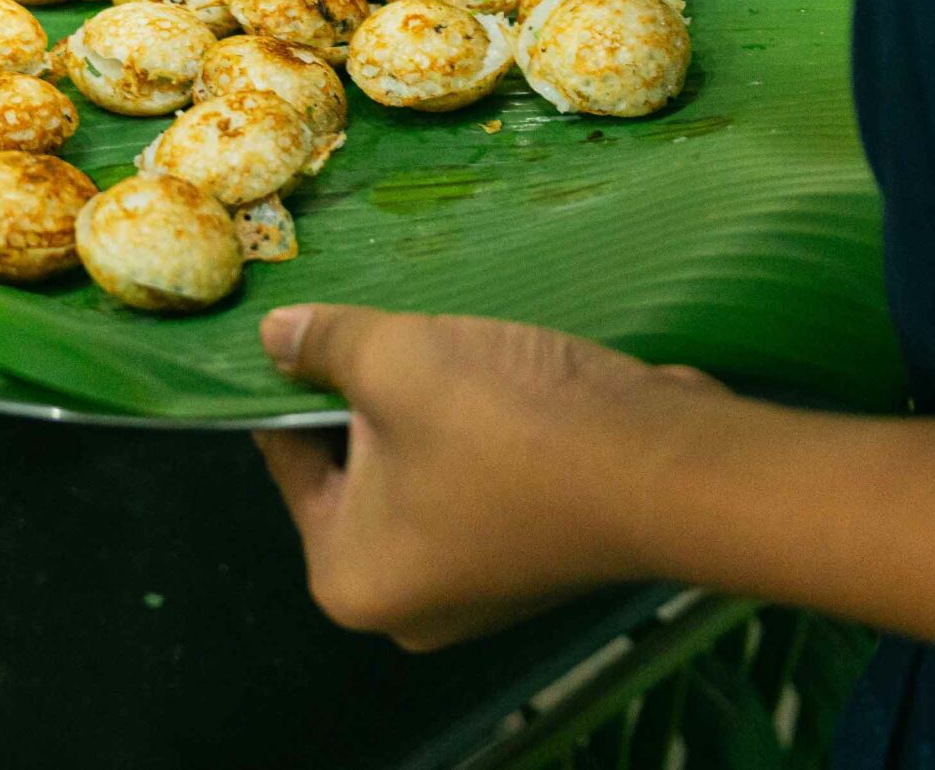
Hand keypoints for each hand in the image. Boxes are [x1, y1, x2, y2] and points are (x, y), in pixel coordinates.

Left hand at [253, 304, 728, 649]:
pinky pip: (485, 486)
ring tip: (453, 352)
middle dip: (373, 401)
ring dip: (434, 414)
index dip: (295, 384)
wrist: (662, 466)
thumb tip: (272, 338)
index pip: (290, 460)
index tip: (310, 329)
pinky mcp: (540, 562)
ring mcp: (481, 592)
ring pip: (427, 473)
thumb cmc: (504, 422)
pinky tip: (507, 387)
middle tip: (390, 332)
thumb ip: (324, 344)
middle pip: (361, 472)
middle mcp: (408, 606)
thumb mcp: (394, 358)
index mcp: (348, 576)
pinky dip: (489, 440)